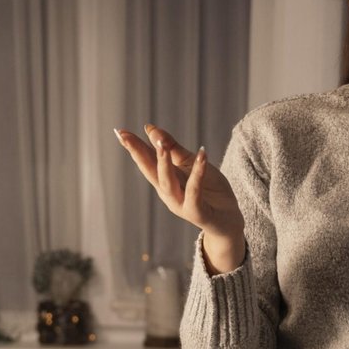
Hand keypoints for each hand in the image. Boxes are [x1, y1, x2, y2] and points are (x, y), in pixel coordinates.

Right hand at [114, 124, 245, 272]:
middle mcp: (168, 193)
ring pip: (168, 183)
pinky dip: (198, 175)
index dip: (133, 147)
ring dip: (163, 164)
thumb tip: (150, 129)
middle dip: (138, 154)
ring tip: (160, 144)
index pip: (146, 161)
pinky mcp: (197, 212)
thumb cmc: (209, 190)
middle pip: (150, 171)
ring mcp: (181, 204)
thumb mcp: (189, 164)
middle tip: (126, 136)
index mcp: (163, 181)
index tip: (120, 131)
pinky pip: (195, 193)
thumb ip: (172, 148)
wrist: (228, 219)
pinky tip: (202, 155)